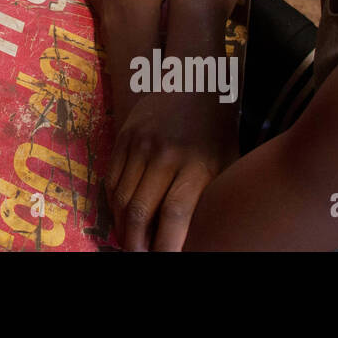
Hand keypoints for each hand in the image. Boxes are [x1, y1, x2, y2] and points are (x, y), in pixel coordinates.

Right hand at [106, 90, 238, 250]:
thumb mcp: (226, 162)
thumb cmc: (217, 127)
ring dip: (122, 228)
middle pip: (140, 210)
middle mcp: (165, 154)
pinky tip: (122, 217)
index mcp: (197, 163)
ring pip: (121, 198)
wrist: (194, 77)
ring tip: (130, 242)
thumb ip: (208, 196)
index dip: (166, 245)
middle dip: (136, 243)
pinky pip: (111, 179)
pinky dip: (113, 205)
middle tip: (140, 257)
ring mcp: (140, 143)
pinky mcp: (123, 137)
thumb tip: (195, 236)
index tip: (165, 260)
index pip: (174, 214)